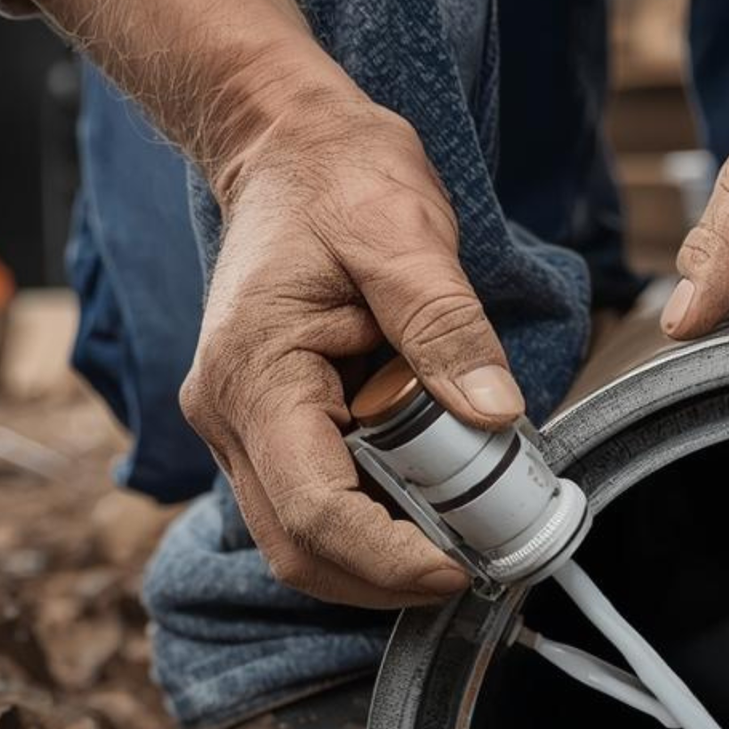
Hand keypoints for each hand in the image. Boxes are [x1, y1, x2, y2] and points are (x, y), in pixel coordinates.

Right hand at [181, 90, 522, 604]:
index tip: (460, 568)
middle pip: (301, 550)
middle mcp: (231, 417)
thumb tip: (496, 413)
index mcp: (252, 374)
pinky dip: (379, 530)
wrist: (291, 149)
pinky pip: (319, 510)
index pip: (313, 510)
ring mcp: (246, 430)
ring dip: (385, 562)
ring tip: (467, 540)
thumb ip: (447, 325)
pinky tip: (438, 510)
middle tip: (480, 564)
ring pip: (306, 544)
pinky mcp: (274, 433)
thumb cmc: (340, 179)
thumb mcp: (404, 234)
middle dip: (389, 578)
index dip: (388, 558)